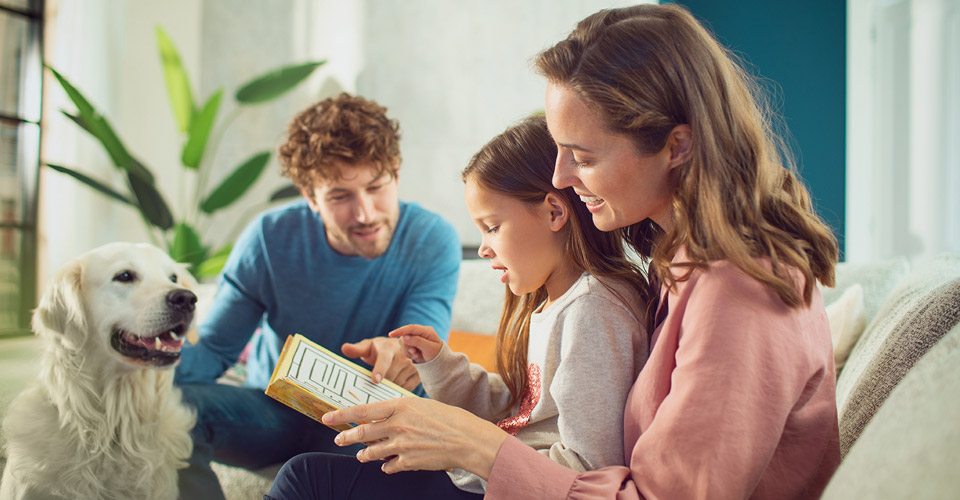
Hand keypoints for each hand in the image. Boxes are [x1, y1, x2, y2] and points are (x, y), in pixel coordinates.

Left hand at [322, 397, 508, 477]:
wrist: (467, 439)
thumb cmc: (448, 418)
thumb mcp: (421, 406)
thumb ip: (399, 412)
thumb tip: (382, 419)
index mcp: (400, 406)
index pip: (363, 410)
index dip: (342, 414)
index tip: (327, 417)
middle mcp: (397, 424)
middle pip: (362, 432)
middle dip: (347, 437)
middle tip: (338, 439)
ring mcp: (402, 444)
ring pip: (372, 452)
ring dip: (364, 454)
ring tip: (361, 455)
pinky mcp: (408, 461)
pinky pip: (388, 465)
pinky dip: (386, 465)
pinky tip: (387, 464)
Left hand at [341, 337, 420, 390]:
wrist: (398, 348)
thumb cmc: (378, 349)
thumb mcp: (367, 347)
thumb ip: (356, 349)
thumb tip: (344, 348)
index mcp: (388, 348)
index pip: (384, 359)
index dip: (380, 370)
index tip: (375, 380)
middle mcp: (403, 355)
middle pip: (390, 376)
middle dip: (381, 383)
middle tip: (374, 386)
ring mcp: (412, 365)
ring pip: (398, 383)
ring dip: (389, 387)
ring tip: (384, 385)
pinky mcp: (418, 374)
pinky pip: (406, 388)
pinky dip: (398, 390)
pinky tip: (393, 387)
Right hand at [387, 324, 443, 362]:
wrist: (439, 363)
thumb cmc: (437, 355)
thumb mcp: (429, 348)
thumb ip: (417, 341)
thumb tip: (404, 337)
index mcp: (426, 331)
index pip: (411, 328)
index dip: (400, 330)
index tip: (391, 334)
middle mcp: (420, 333)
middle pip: (405, 336)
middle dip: (407, 346)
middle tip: (415, 353)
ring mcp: (416, 338)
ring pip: (403, 343)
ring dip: (408, 351)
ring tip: (417, 355)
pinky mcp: (412, 345)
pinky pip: (404, 349)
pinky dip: (408, 354)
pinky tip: (417, 356)